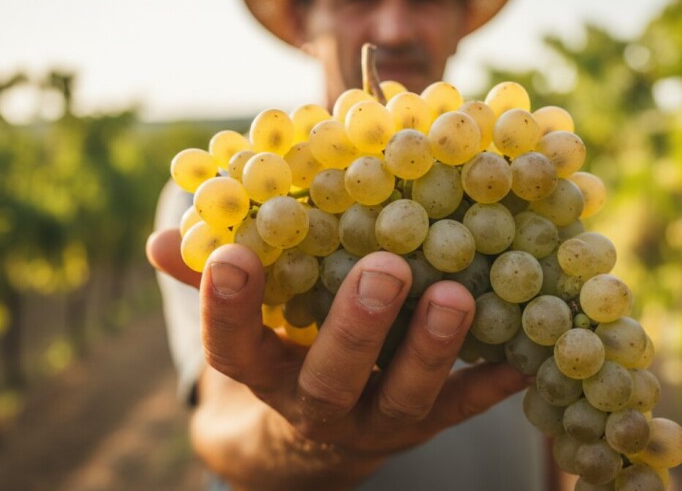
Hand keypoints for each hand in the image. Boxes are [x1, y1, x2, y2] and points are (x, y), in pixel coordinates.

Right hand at [147, 229, 529, 480]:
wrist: (311, 444)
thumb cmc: (279, 354)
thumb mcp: (244, 325)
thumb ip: (212, 281)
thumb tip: (161, 238)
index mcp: (264, 372)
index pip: (233, 345)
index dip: (228, 307)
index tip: (235, 254)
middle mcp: (316, 405)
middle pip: (330, 379)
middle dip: (356, 326)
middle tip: (386, 268)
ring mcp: (374, 423)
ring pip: (402, 399)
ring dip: (428, 350)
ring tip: (456, 295)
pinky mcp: (423, 427)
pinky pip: (458, 409)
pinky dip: (489, 383)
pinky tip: (519, 356)